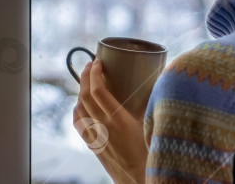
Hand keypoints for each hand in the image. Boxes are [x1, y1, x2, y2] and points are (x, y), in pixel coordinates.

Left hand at [73, 60, 147, 183]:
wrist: (141, 181)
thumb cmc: (152, 155)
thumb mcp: (153, 126)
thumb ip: (152, 106)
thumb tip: (158, 84)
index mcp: (119, 120)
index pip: (98, 90)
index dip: (94, 73)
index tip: (97, 62)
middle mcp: (103, 127)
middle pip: (85, 95)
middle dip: (84, 76)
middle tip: (90, 64)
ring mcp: (96, 137)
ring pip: (79, 108)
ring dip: (80, 91)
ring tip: (87, 81)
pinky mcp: (93, 146)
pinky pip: (78, 123)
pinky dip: (77, 109)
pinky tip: (80, 105)